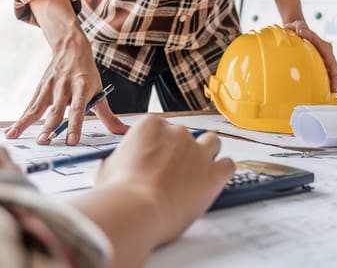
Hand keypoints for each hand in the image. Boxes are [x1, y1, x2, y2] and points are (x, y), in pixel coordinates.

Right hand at [4, 0, 127, 144]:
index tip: (72, 141)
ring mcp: (49, 86)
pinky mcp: (40, 88)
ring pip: (37, 107)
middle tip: (43, 141)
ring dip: (25, 122)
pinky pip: (30, 105)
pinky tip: (12, 130)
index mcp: (82, 87)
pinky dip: (20, 118)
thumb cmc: (86, 74)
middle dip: (49, 126)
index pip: (79, 109)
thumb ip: (108, 115)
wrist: (70, 47)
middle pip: (56, 109)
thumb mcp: (99, 91)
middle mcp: (64, 86)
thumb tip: (124, 132)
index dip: (75, 125)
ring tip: (14, 135)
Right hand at [68, 115, 234, 266]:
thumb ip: (120, 159)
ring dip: (207, 154)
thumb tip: (118, 165)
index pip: (162, 127)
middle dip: (182, 151)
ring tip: (197, 173)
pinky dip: (222, 172)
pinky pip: (228, 165)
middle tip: (173, 171)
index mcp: (151, 126)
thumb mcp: (108, 167)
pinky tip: (213, 181)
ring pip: (212, 143)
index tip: (157, 159)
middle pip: (187, 135)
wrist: (136, 210)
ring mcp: (198, 152)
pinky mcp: (214, 174)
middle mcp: (178, 133)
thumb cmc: (119, 192)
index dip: (160, 145)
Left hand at [285, 20, 336, 101]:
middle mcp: (329, 56)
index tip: (334, 88)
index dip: (334, 77)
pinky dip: (332, 90)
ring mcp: (327, 62)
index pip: (332, 64)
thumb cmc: (297, 27)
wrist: (297, 27)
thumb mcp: (296, 25)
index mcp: (325, 48)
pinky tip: (328, 101)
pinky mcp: (323, 66)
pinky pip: (330, 80)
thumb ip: (300, 27)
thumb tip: (301, 31)